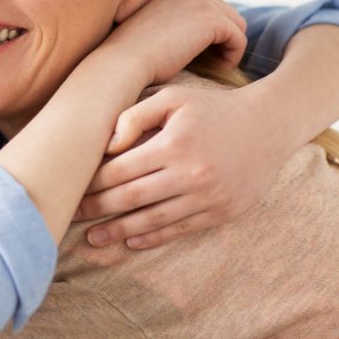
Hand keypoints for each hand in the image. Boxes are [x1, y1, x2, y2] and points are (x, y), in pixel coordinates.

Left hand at [74, 81, 290, 247]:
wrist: (269, 125)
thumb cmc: (214, 107)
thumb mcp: (175, 97)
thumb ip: (136, 114)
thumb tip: (107, 144)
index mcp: (173, 143)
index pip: (121, 169)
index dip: (93, 182)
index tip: (71, 189)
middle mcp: (189, 173)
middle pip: (131, 198)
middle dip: (97, 209)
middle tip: (69, 217)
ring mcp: (207, 196)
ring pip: (153, 220)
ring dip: (119, 232)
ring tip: (93, 239)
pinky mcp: (221, 212)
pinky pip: (180, 229)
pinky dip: (154, 238)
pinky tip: (132, 242)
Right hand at [103, 0, 246, 85]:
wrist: (122, 63)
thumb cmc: (130, 57)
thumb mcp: (152, 31)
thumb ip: (175, 25)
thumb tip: (195, 37)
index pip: (209, 8)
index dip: (210, 34)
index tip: (202, 56)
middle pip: (226, 14)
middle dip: (223, 39)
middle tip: (212, 63)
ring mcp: (201, 1)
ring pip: (236, 25)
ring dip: (229, 47)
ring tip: (215, 67)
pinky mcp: (211, 20)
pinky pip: (239, 40)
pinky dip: (232, 57)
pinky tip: (217, 70)